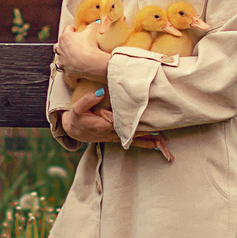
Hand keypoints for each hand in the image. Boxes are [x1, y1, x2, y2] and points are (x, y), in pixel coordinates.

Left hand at [52, 20, 112, 80]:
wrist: (92, 63)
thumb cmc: (90, 46)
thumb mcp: (92, 31)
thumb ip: (92, 25)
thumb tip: (95, 23)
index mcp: (65, 37)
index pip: (67, 29)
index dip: (72, 28)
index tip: (76, 29)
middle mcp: (61, 49)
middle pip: (60, 44)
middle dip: (65, 43)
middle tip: (73, 43)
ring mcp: (63, 61)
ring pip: (60, 58)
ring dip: (64, 57)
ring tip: (70, 57)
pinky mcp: (67, 71)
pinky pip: (66, 72)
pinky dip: (68, 71)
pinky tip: (72, 71)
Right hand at [56, 88, 173, 158]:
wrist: (73, 130)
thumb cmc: (76, 118)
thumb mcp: (77, 109)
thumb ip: (88, 100)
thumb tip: (100, 92)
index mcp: (105, 125)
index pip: (124, 123)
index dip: (136, 121)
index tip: (149, 118)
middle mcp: (112, 133)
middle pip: (133, 132)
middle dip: (147, 132)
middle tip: (163, 131)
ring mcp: (115, 137)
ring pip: (134, 139)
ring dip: (148, 140)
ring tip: (163, 142)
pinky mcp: (115, 138)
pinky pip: (131, 142)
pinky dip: (143, 143)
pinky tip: (155, 145)